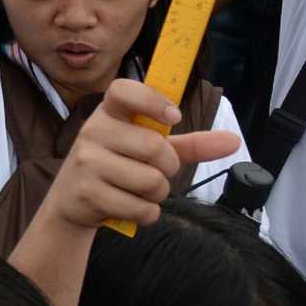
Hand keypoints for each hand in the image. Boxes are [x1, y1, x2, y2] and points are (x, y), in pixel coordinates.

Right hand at [42, 79, 243, 232]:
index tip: (173, 117)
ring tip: (139, 191)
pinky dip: (147, 214)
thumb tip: (234, 140)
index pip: (123, 91)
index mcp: (108, 114)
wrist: (71, 201)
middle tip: (155, 172)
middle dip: (168, 168)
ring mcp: (87, 163)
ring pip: (151, 182)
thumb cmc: (116, 166)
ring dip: (157, 195)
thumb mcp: (147, 150)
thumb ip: (188, 144)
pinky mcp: (88, 194)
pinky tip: (130, 207)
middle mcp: (92, 132)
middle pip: (154, 147)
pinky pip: (140, 208)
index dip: (152, 100)